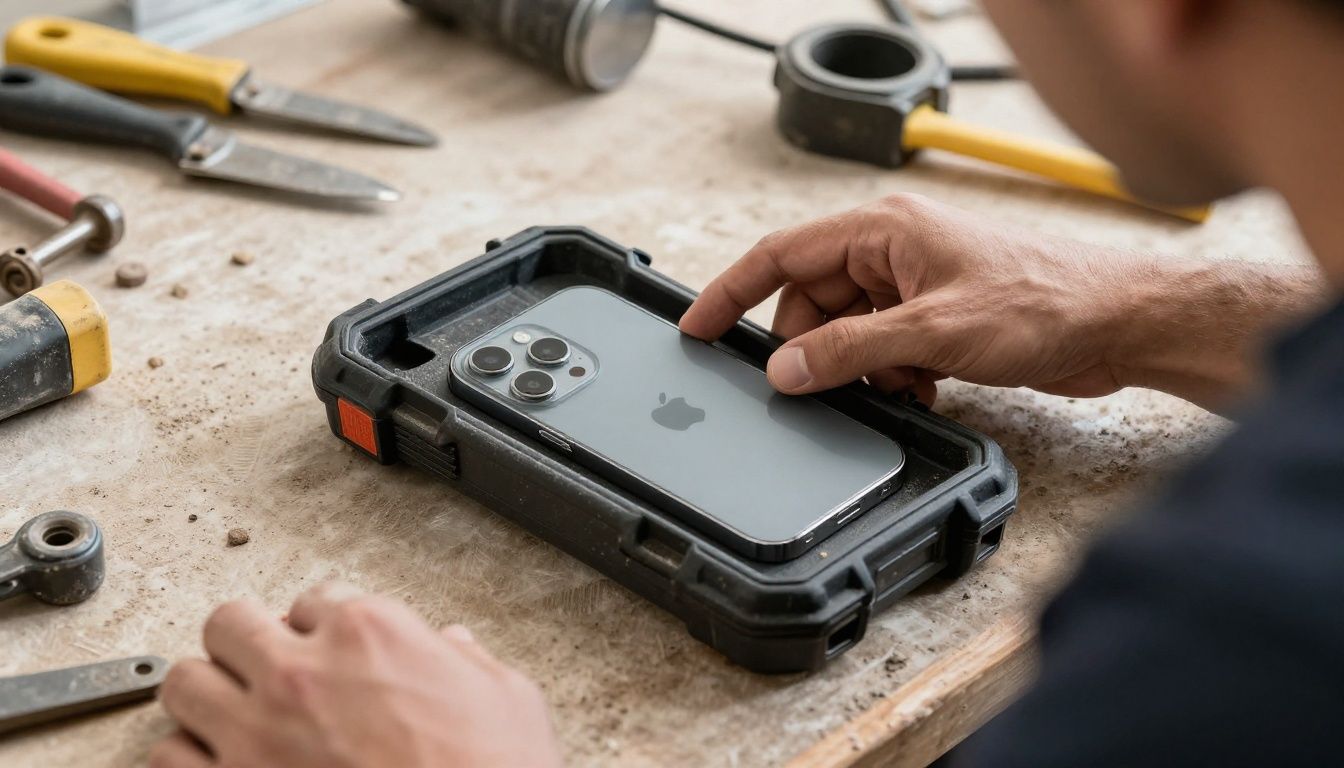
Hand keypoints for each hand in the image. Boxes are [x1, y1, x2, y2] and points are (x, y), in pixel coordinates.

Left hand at [151, 583, 562, 767]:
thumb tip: (452, 647)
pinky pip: (168, 757)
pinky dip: (187, 760)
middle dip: (246, 646)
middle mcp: (302, 671)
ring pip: (184, 683)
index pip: (311, 601)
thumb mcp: (506, 696)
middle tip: (264, 673)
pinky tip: (216, 767)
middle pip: (228, 623)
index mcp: (370, 632)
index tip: (325, 655)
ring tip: (229, 718)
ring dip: (206, 698)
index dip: (318, 631)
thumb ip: (466, 661)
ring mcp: (257, 733)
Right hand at [680, 194, 1319, 410]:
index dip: (732, 293)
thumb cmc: (1044, 304)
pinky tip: (924, 391)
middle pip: (812, 304)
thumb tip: (784, 371)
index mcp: (882, 230)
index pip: (782, 256)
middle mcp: (892, 251)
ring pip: (848, 335)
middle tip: (818, 390)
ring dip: (861, 371)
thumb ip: (850, 352)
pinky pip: (882, 352)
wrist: (1120, 325)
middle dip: (814, 352)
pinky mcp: (936, 320)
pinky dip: (891, 378)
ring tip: (901, 387)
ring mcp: (914, 287)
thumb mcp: (934, 333)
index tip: (696, 328)